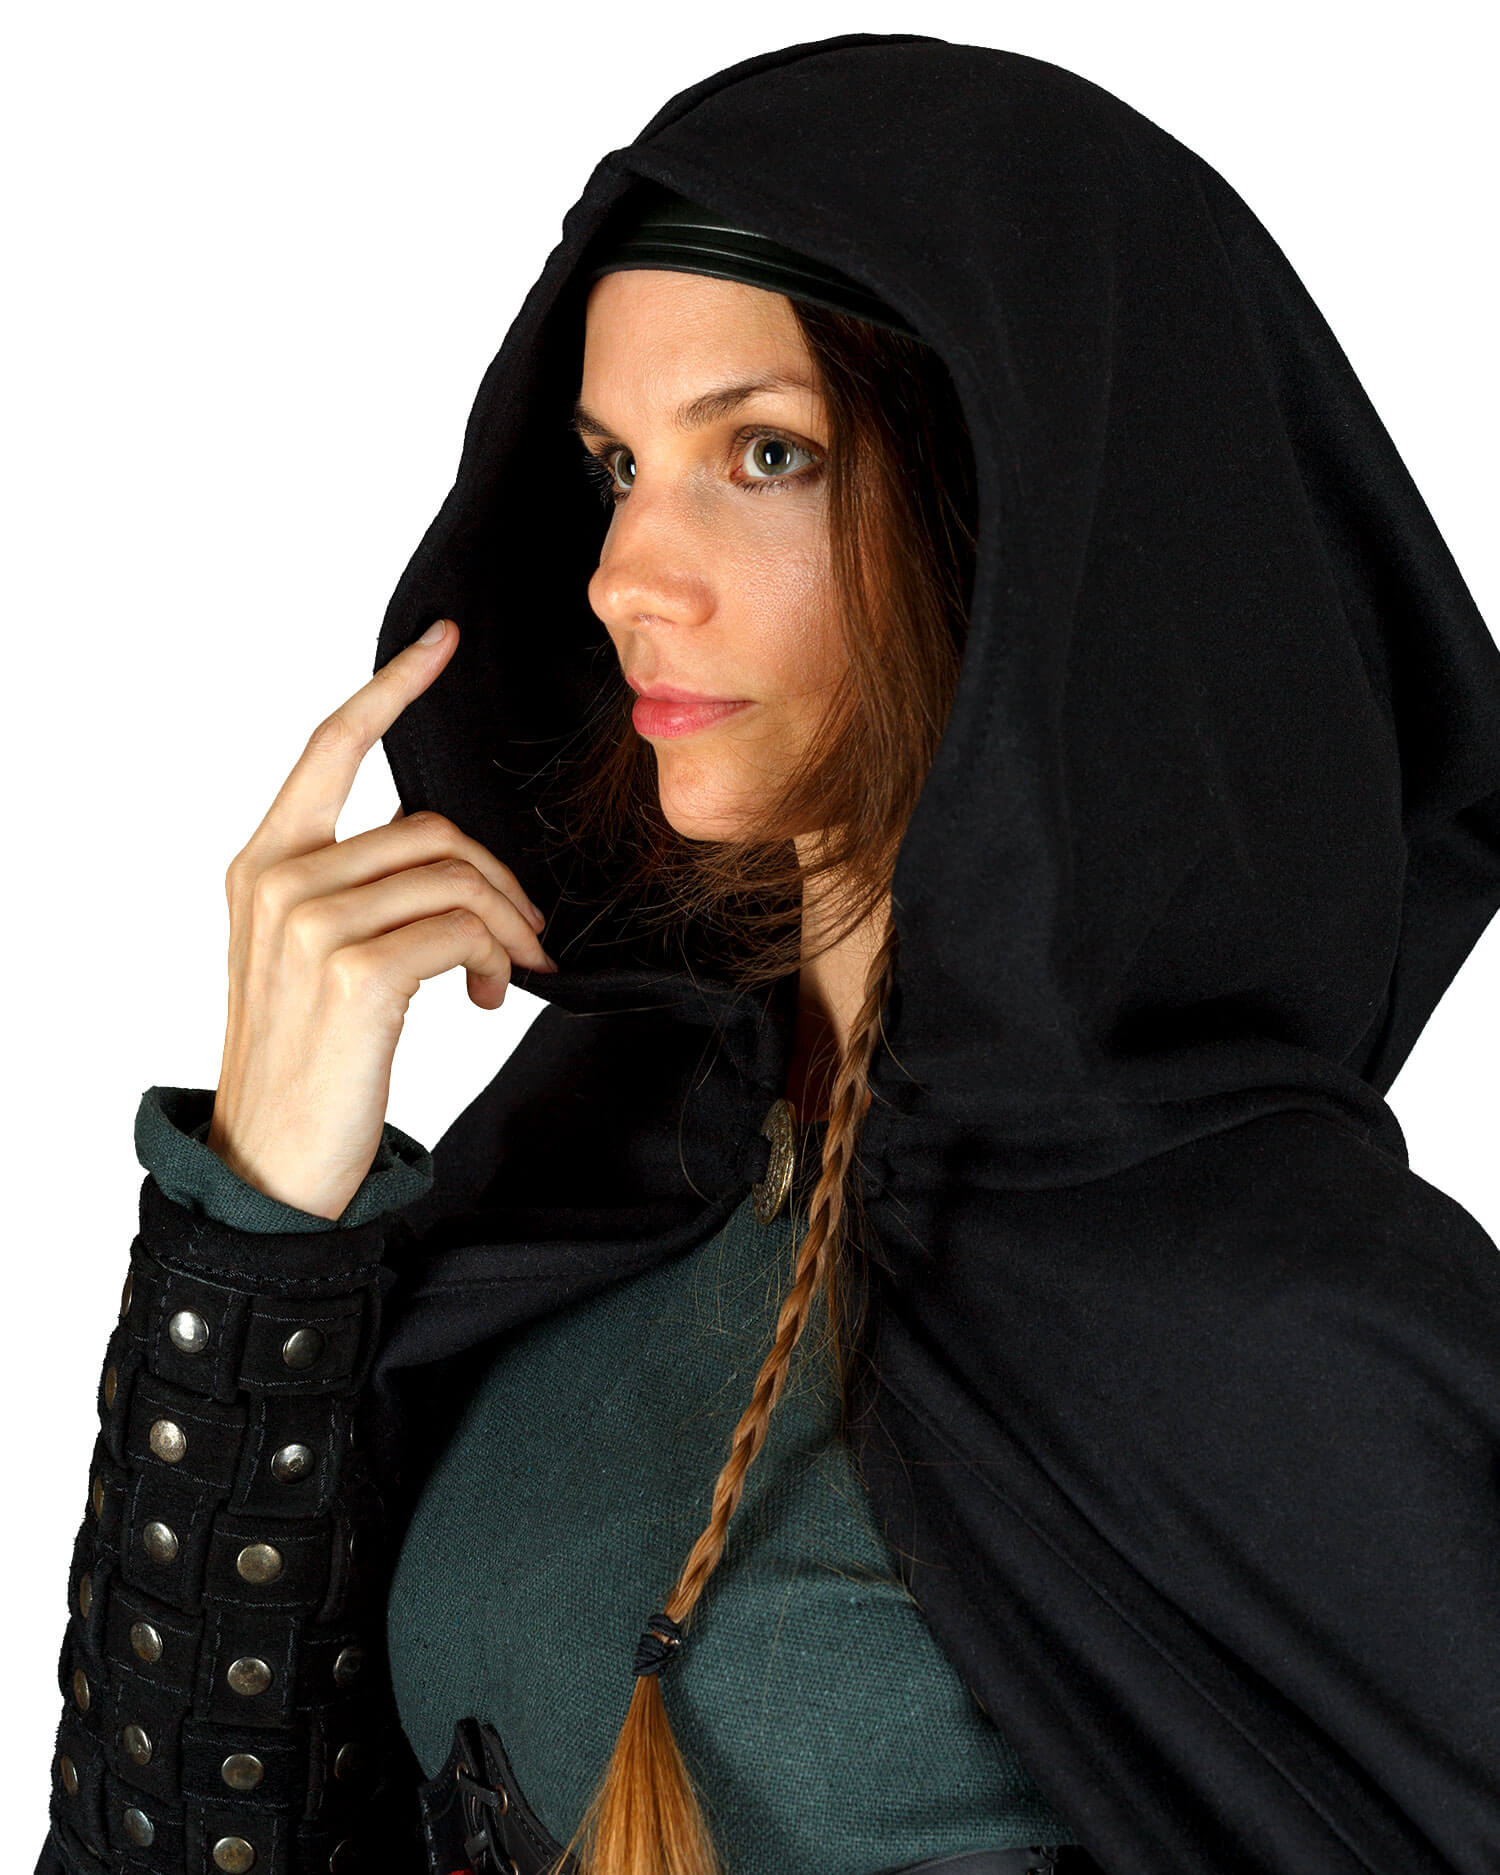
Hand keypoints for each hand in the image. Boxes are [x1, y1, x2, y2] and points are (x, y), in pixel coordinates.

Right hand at [206, 619, 555, 1221]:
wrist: (270, 1164)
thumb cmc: (308, 1063)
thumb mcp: (309, 959)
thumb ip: (355, 892)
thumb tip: (456, 867)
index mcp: (263, 863)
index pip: (332, 745)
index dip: (393, 687)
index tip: (444, 640)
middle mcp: (278, 878)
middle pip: (431, 827)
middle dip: (498, 880)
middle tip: (525, 942)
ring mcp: (311, 920)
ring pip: (458, 876)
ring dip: (507, 928)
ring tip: (504, 977)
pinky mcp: (356, 968)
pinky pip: (464, 925)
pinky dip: (497, 957)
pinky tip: (488, 996)